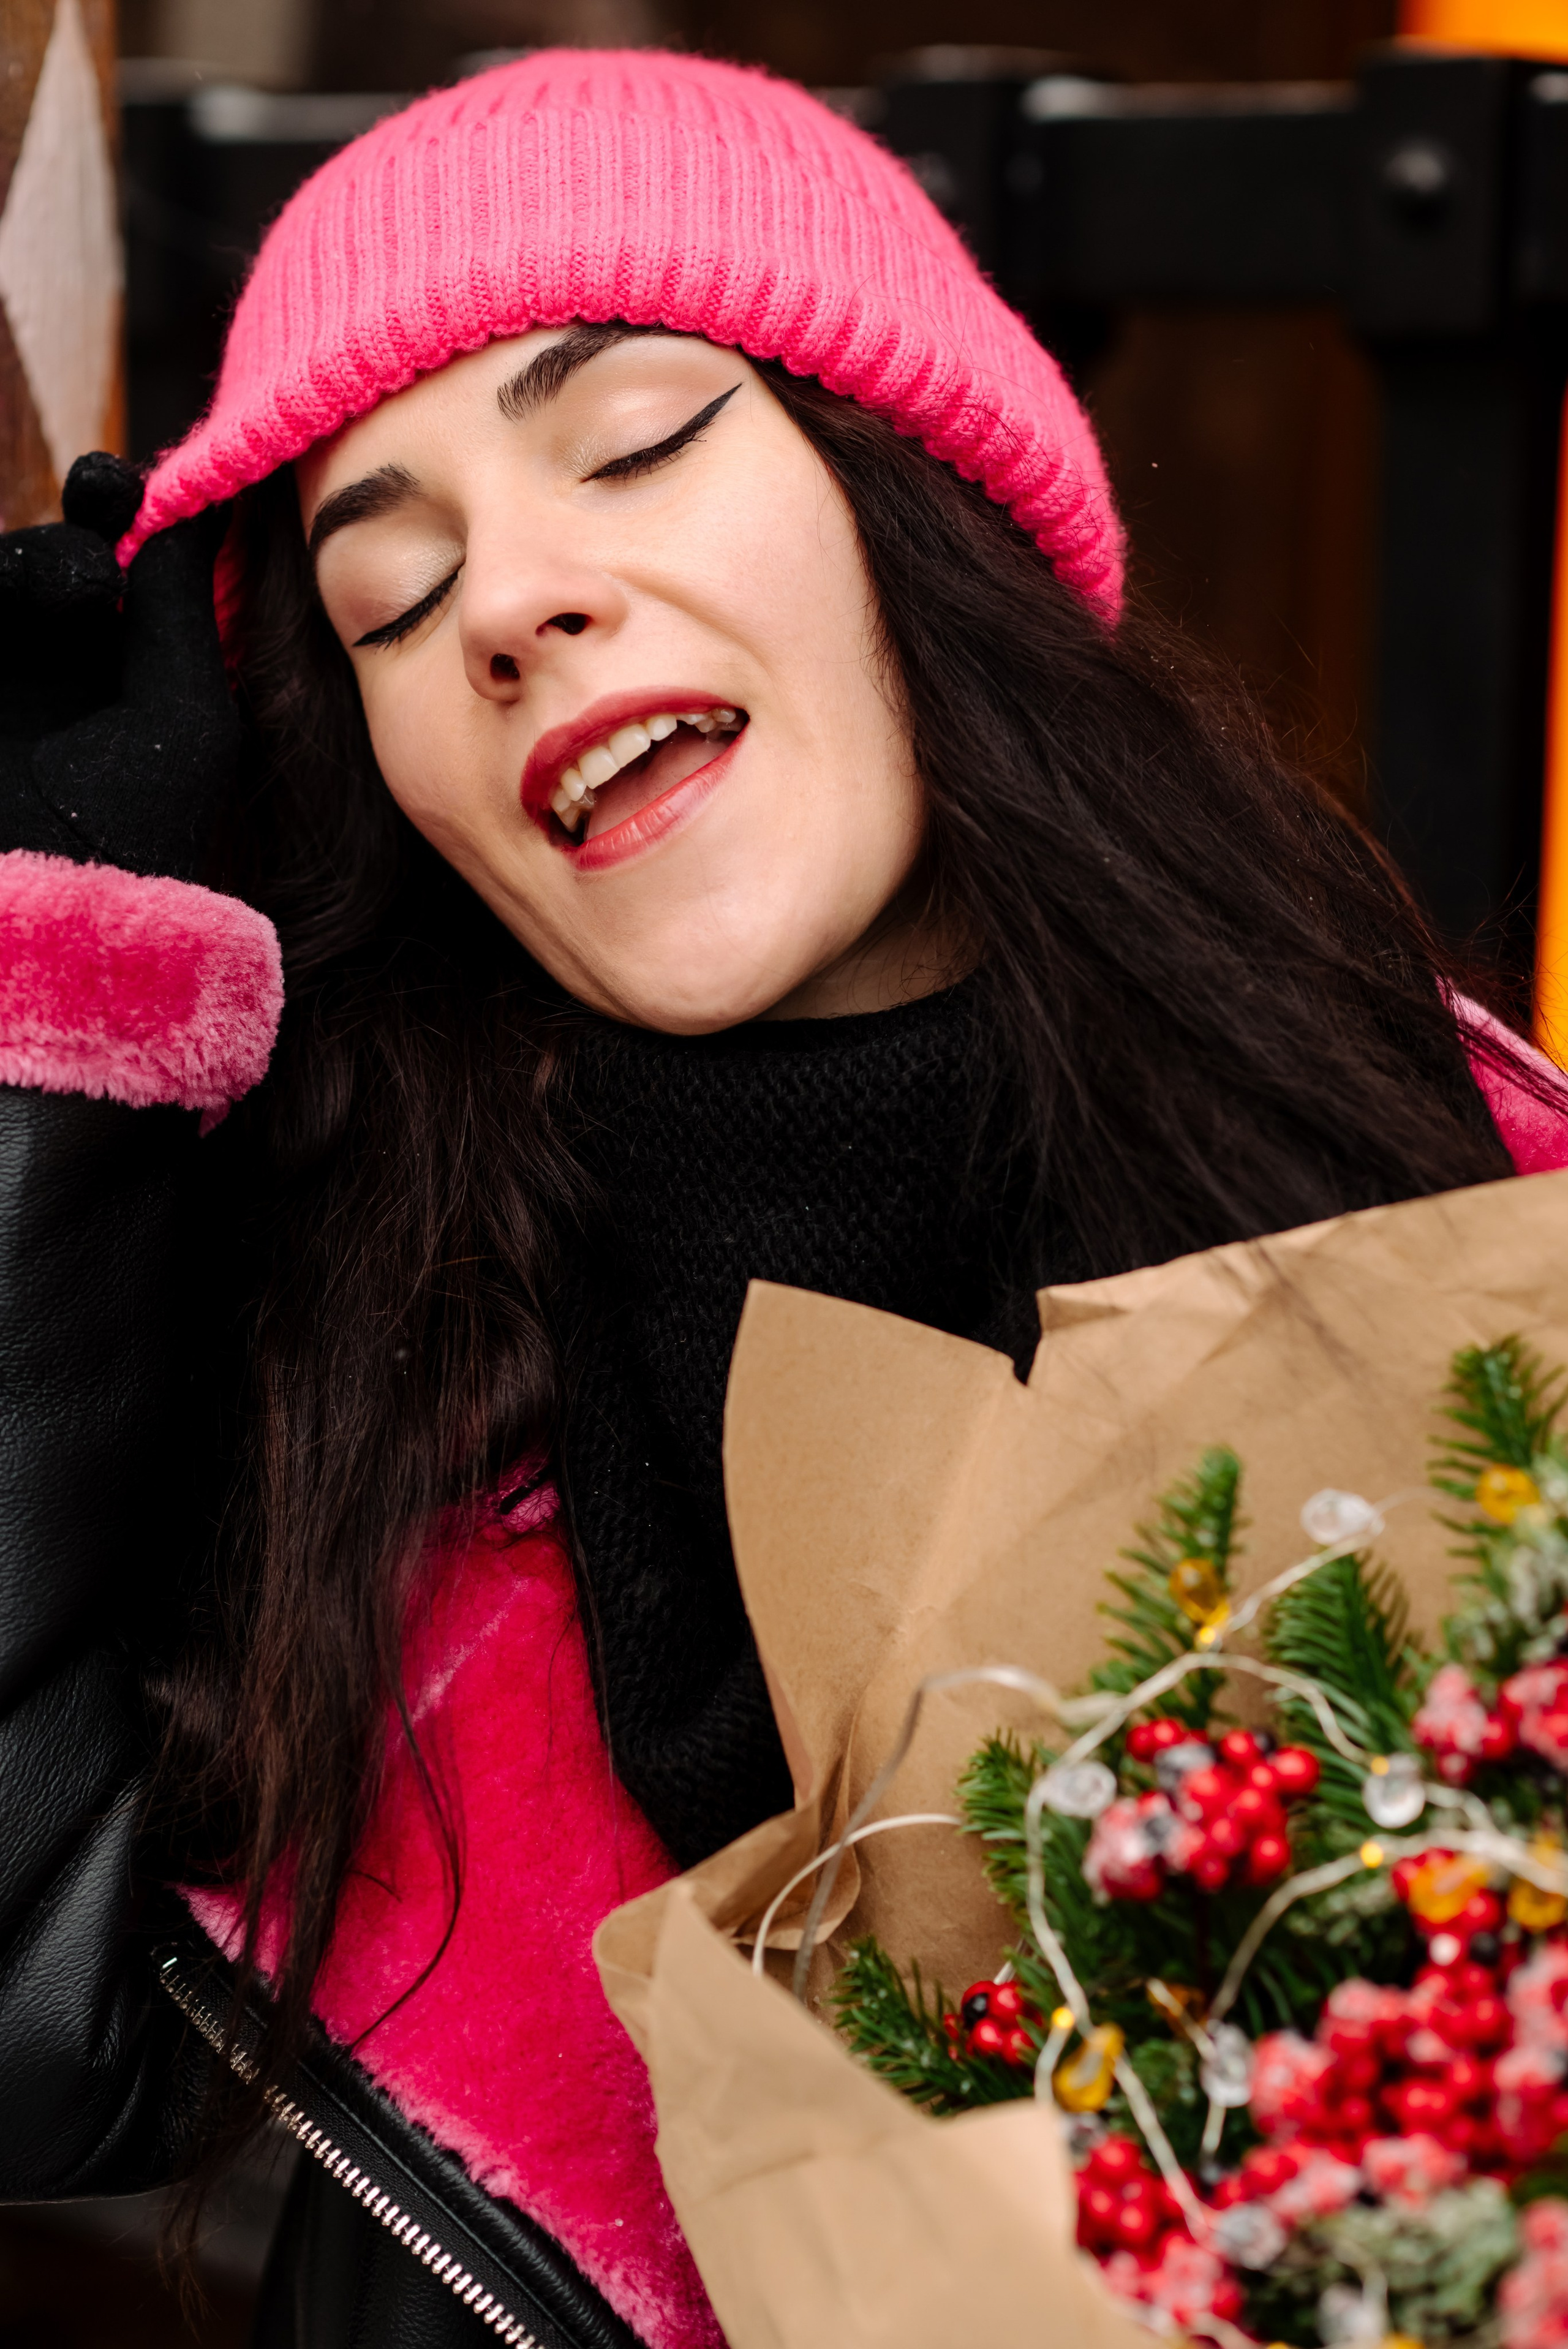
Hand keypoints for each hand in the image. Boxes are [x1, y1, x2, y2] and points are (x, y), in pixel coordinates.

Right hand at [0, 453, 238, 880]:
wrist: (57, 915)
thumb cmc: (140, 828)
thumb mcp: (183, 708)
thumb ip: (180, 603)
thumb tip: (205, 499)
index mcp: (130, 666)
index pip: (121, 560)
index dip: (118, 508)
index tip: (125, 485)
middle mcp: (63, 667)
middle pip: (51, 556)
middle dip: (72, 534)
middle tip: (101, 533)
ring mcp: (4, 680)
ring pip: (3, 578)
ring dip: (31, 560)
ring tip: (78, 589)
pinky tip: (11, 590)